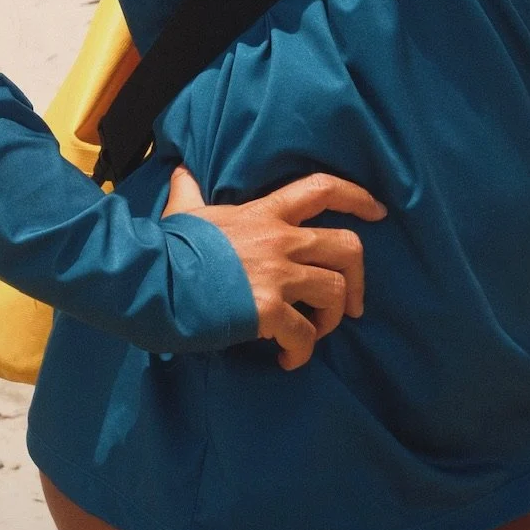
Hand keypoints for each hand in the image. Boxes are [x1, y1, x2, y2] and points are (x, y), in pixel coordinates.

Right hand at [164, 165, 385, 370]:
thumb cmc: (167, 247)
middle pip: (348, 246)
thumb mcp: (184, 210)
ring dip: (330, 321)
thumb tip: (182, 170)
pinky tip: (286, 360)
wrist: (152, 279)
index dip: (357, 197)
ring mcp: (278, 273)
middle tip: (351, 304)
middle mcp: (280, 238)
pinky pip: (306, 335)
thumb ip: (189, 190)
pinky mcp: (269, 309)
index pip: (322, 188)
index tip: (378, 211)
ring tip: (310, 335)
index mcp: (264, 212)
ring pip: (335, 292)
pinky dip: (301, 353)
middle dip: (358, 278)